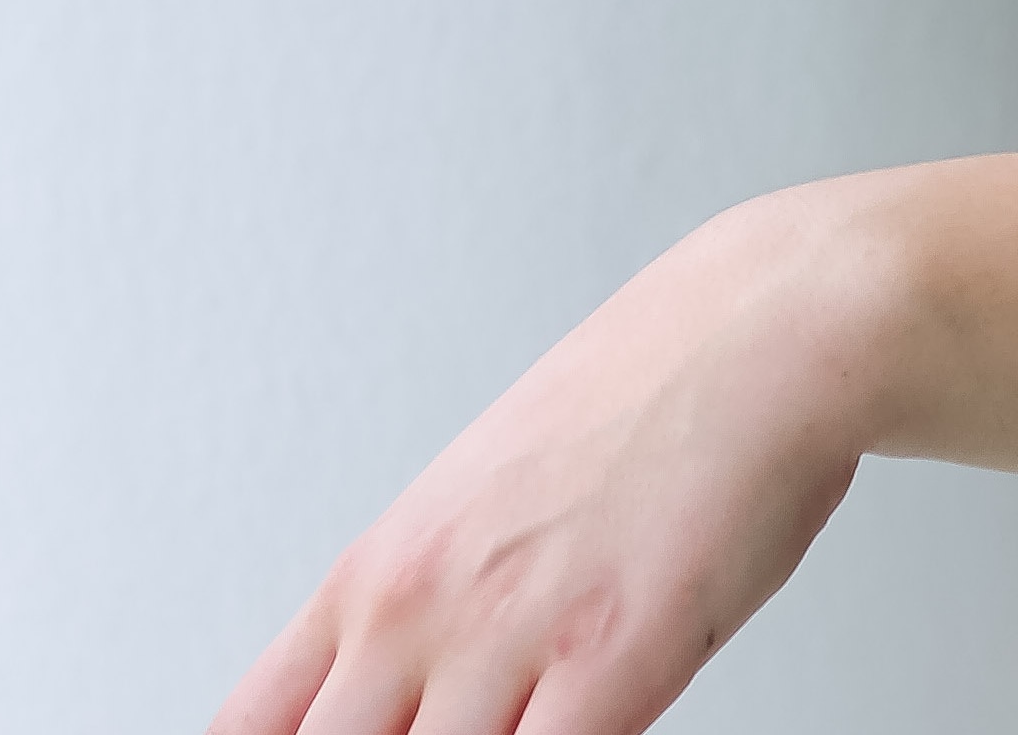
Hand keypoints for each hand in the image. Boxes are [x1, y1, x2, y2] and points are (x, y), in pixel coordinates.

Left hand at [210, 195, 888, 734]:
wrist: (769, 325)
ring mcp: (507, 637)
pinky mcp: (611, 657)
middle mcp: (416, 610)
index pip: (248, 732)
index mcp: (376, 576)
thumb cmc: (654, 402)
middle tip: (462, 734)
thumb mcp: (492, 499)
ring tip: (525, 731)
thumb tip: (409, 709)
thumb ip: (438, 611)